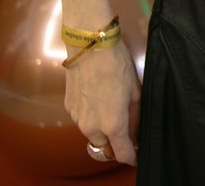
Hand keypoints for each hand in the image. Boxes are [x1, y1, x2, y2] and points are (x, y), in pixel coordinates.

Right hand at [63, 41, 140, 165]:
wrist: (90, 47)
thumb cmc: (118, 66)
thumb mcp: (136, 92)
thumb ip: (135, 118)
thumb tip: (135, 134)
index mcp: (112, 125)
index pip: (121, 154)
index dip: (131, 157)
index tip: (136, 154)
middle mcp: (92, 127)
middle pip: (104, 146)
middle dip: (115, 141)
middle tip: (126, 125)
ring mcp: (77, 118)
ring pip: (92, 133)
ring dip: (101, 127)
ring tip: (111, 105)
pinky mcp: (68, 108)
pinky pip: (82, 119)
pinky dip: (91, 115)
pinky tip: (98, 96)